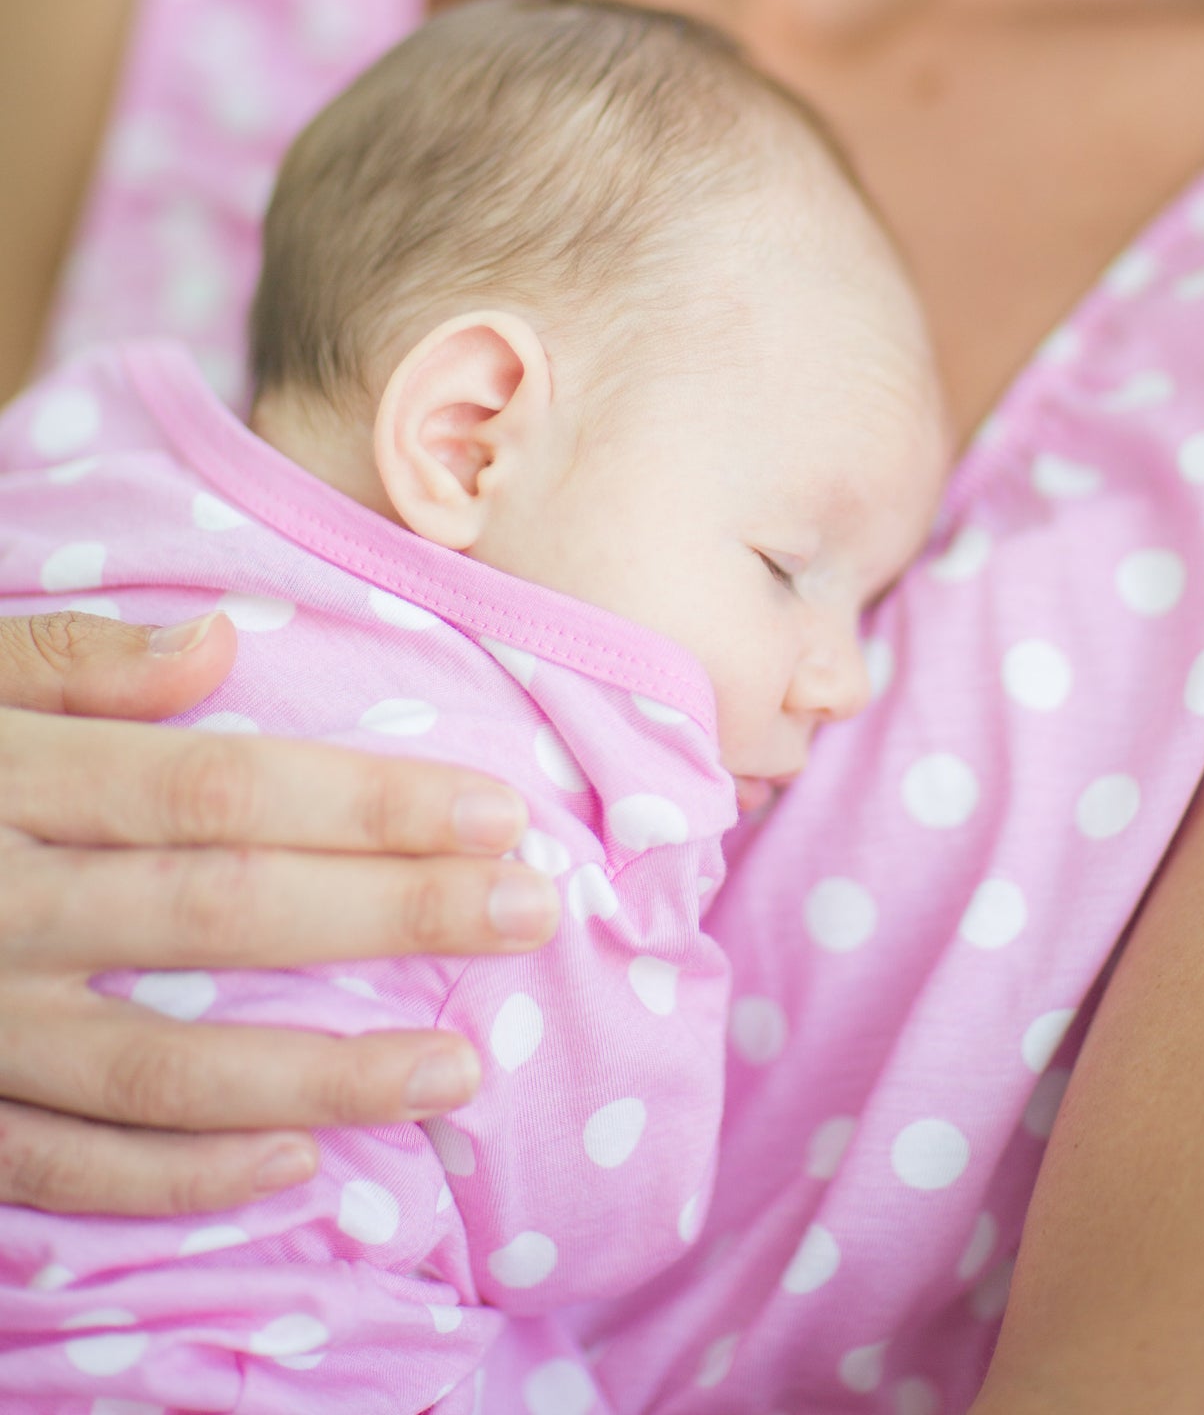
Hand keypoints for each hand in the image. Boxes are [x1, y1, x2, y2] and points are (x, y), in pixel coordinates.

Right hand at [0, 609, 558, 1215]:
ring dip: (322, 1071)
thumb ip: (71, 660)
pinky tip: (294, 1169)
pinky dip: (176, 1181)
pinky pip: (58, 1169)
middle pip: (222, 915)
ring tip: (459, 1066)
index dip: (364, 803)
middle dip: (390, 916)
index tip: (494, 810)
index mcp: (9, 778)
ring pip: (162, 1067)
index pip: (221, 790)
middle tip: (531, 913)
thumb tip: (221, 642)